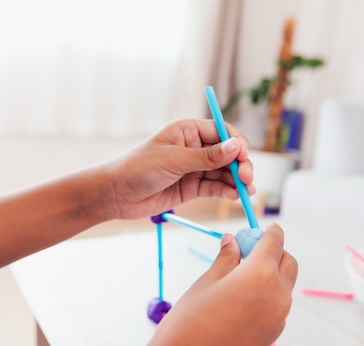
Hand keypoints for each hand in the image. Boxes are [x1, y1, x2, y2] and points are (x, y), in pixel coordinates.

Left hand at [103, 119, 253, 219]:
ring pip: (224, 173)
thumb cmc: (137, 168)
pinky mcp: (191, 188)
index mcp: (188, 131)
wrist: (116, 194)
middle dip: (240, 165)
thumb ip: (206, 156)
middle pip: (227, 154)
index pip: (222, 132)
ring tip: (246, 191)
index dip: (236, 143)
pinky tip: (235, 196)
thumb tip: (236, 147)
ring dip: (237, 181)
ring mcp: (194, 169)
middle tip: (247, 178)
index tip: (244, 156)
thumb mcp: (173, 160)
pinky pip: (215, 188)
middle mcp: (194, 148)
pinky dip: (227, 191)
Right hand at [148, 223, 297, 345]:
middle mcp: (277, 297)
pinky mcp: (272, 338)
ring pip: (282, 288)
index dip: (270, 232)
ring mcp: (278, 320)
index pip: (275, 243)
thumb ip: (225, 259)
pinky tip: (238, 302)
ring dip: (269, 276)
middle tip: (249, 252)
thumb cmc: (188, 324)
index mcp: (261, 276)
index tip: (267, 227)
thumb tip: (232, 241)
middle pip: (287, 264)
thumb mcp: (206, 283)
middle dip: (275, 253)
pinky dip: (265, 298)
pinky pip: (275, 309)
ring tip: (238, 278)